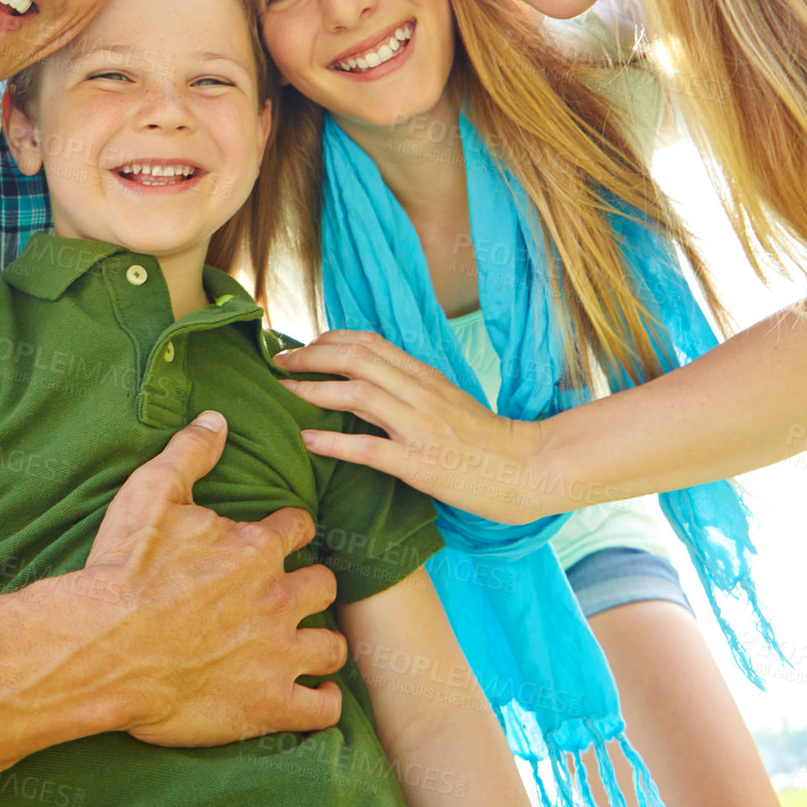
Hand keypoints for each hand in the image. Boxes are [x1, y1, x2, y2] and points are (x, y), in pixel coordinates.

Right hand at [78, 411, 346, 745]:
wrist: (100, 647)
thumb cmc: (122, 570)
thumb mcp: (151, 492)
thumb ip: (190, 452)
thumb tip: (217, 418)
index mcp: (256, 548)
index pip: (300, 528)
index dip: (290, 531)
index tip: (278, 539)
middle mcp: (277, 598)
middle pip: (324, 585)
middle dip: (310, 586)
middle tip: (288, 594)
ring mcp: (276, 655)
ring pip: (331, 646)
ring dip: (320, 644)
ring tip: (304, 645)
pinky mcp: (267, 705)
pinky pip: (323, 709)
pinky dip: (322, 703)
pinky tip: (311, 696)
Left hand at [275, 328, 545, 522]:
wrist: (527, 468)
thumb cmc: (485, 438)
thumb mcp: (447, 400)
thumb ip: (410, 387)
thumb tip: (367, 379)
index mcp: (425, 376)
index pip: (370, 342)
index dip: (329, 338)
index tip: (303, 345)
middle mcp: (420, 393)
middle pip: (356, 358)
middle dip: (311, 356)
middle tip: (279, 362)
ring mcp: (420, 427)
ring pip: (358, 394)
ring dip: (314, 390)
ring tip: (284, 391)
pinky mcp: (421, 464)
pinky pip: (370, 448)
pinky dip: (334, 441)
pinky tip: (307, 440)